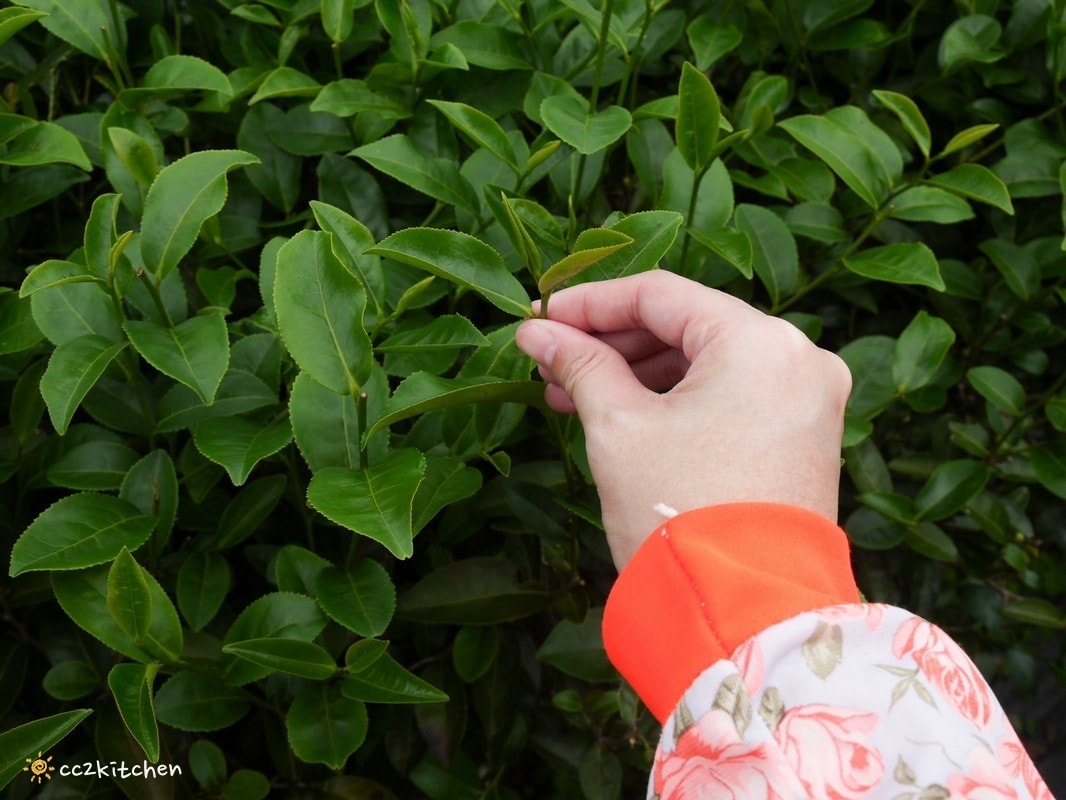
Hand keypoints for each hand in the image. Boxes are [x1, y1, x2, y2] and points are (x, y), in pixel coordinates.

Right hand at [515, 271, 851, 570]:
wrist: (740, 614)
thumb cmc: (678, 511)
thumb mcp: (618, 428)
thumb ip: (579, 366)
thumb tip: (537, 334)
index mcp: (760, 341)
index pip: (660, 295)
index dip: (591, 303)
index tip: (541, 317)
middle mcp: (799, 360)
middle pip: (688, 327)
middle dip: (613, 344)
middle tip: (552, 362)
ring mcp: (809, 402)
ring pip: (709, 364)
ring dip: (640, 375)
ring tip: (574, 396)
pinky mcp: (805, 440)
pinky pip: (733, 397)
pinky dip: (680, 402)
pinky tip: (624, 415)